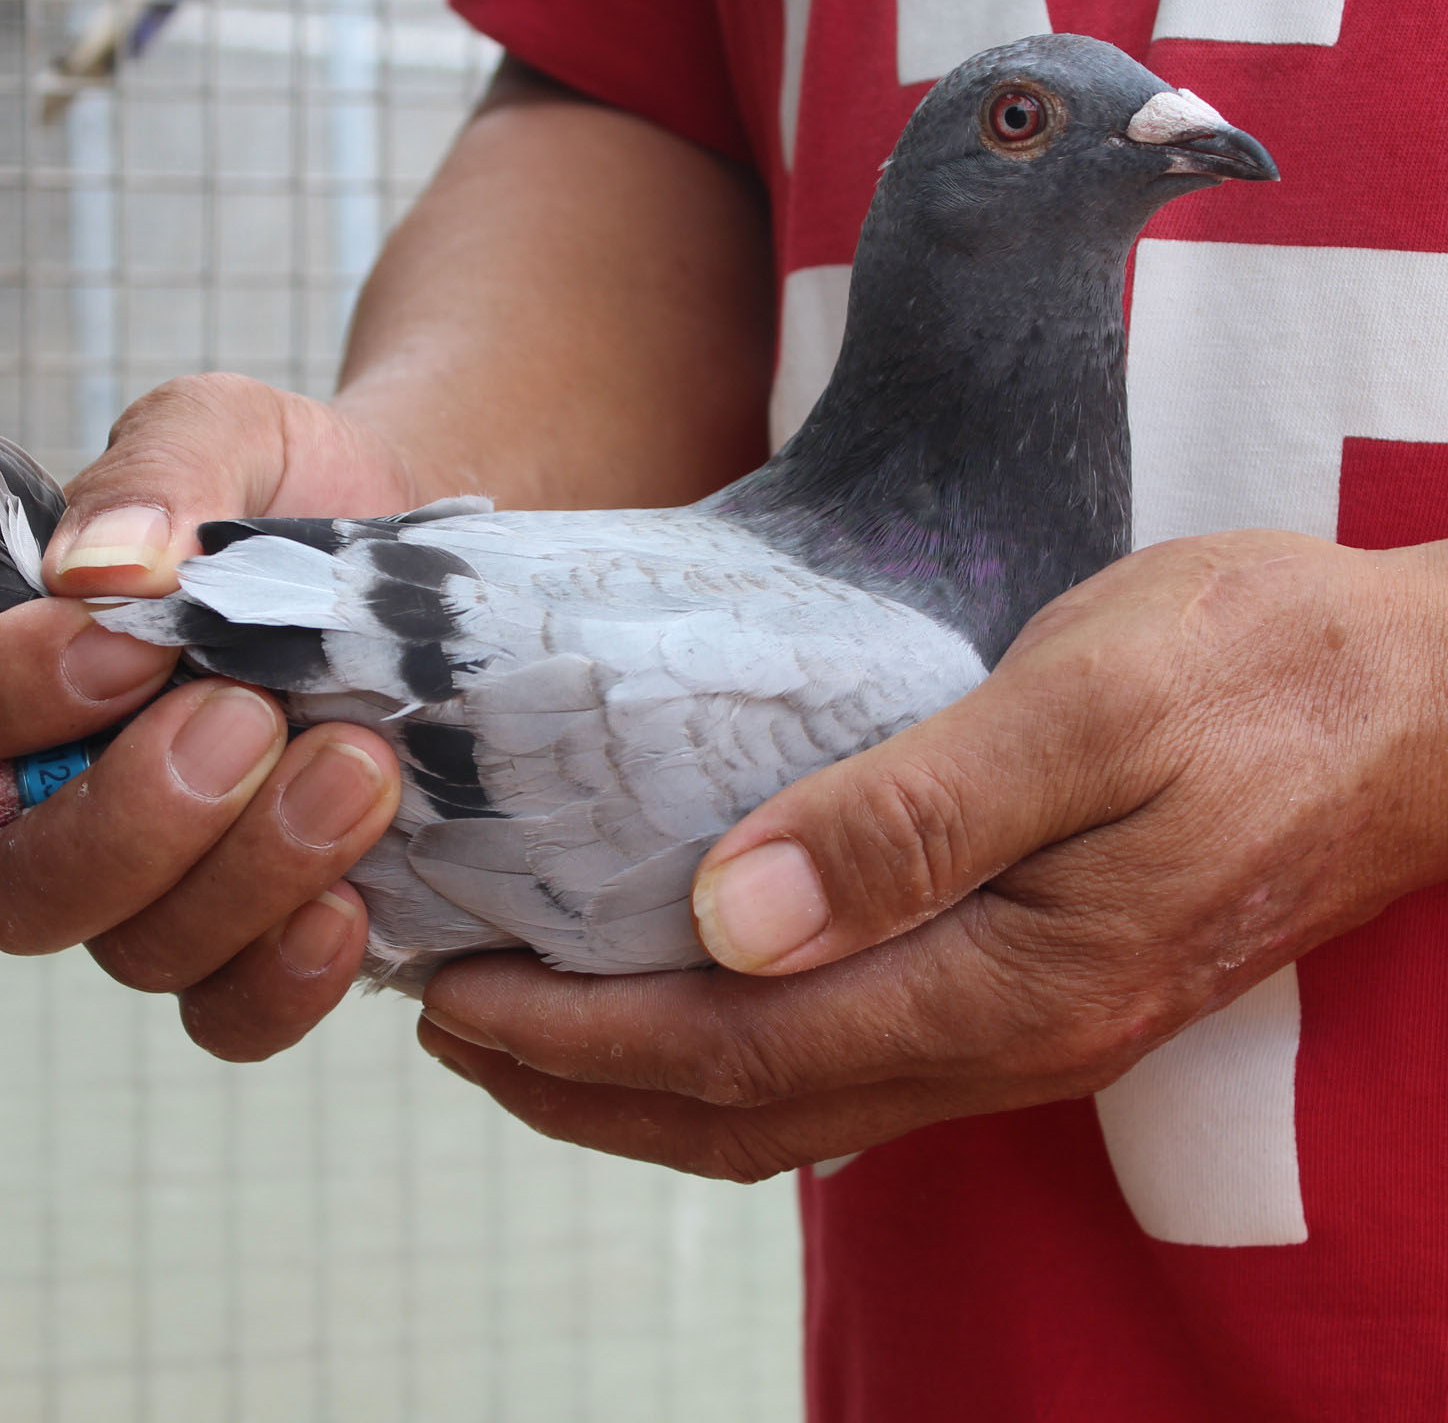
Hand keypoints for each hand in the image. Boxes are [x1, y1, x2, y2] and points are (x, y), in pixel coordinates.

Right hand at [0, 372, 412, 1059]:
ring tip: (357, 768)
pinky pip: (230, 1016)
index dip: (8, 699)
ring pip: (137, 952)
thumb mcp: (228, 433)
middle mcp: (42, 810)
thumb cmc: (288, 497)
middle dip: (135, 816)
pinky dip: (283, 978)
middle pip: (17, 888)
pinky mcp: (250, 946)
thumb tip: (99, 571)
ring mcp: (148, 894)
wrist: (424, 569)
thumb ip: (157, 472)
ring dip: (245, 875)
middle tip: (250, 719)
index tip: (133, 642)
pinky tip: (352, 907)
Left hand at [416, 531, 1447, 1178]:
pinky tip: (673, 996)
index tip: (449, 993)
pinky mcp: (1029, 995)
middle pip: (736, 1113)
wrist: (1426, 705)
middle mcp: (1002, 1043)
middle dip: (569, 1081)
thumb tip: (729, 918)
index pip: (730, 1052)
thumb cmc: (1262, 674)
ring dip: (634, 1084)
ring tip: (517, 1024)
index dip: (571, 1037)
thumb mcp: (1089, 707)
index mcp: (1005, 985)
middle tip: (438, 1015)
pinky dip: (721, 1056)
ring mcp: (1020, 1033)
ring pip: (784, 1109)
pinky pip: (841, 1067)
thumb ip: (911, 816)